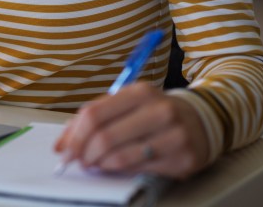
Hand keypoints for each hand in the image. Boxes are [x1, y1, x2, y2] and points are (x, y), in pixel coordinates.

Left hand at [54, 82, 209, 178]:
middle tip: (78, 161)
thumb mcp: (127, 104)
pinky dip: (119, 171)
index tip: (64, 150)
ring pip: (120, 157)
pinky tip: (116, 166)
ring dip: (100, 164)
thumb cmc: (154, 113)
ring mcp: (173, 135)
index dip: (74, 136)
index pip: (94, 114)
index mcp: (140, 91)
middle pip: (104, 137)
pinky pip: (139, 169)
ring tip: (96, 163)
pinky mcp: (182, 158)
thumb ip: (94, 117)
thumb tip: (62, 144)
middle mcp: (159, 110)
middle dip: (83, 153)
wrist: (200, 121)